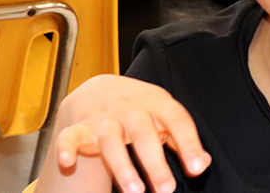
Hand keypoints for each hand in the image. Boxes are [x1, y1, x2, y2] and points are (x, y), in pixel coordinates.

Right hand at [42, 74, 210, 192]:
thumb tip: (202, 163)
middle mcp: (131, 108)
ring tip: (135, 191)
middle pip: (143, 134)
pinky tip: (67, 163)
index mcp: (158, 103)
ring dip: (122, 166)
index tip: (197, 169)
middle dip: (155, 163)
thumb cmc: (143, 109)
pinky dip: (67, 148)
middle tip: (167, 190)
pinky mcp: (81, 127)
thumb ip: (183, 140)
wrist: (102, 88)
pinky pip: (70, 136)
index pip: (177, 121)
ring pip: (110, 140)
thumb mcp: (167, 118)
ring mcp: (104, 117)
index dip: (188, 144)